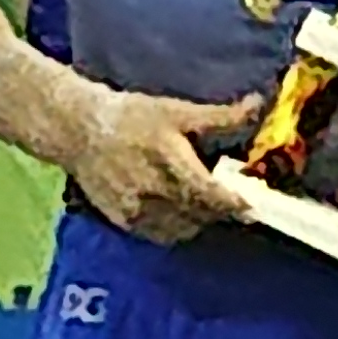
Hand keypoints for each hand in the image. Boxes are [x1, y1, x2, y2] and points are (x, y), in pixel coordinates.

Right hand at [68, 89, 247, 245]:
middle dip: (220, 209)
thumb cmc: (131, 116)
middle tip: (230, 198)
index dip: (235, 204)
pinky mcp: (125, 223)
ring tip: (202, 202)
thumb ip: (220, 116)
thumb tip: (258, 104)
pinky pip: (162, 234)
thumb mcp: (176, 111)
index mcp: (171, 163)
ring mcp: (138, 212)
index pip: (212, 196)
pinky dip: (176, 226)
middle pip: (202, 215)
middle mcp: (155, 194)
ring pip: (184, 229)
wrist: (79, 130)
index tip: (251, 204)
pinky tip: (177, 209)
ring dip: (199, 219)